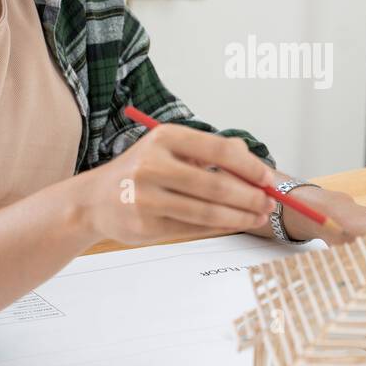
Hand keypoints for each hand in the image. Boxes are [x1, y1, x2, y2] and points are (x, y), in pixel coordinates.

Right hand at [77, 123, 275, 245]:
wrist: (95, 200)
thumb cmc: (141, 171)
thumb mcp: (170, 149)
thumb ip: (209, 152)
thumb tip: (251, 160)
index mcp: (164, 138)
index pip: (218, 150)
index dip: (249, 166)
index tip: (268, 177)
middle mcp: (153, 165)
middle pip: (216, 185)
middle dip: (250, 196)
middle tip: (270, 202)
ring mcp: (147, 197)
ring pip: (207, 211)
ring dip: (240, 216)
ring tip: (259, 216)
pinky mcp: (146, 224)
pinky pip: (194, 227)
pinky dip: (220, 226)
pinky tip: (235, 223)